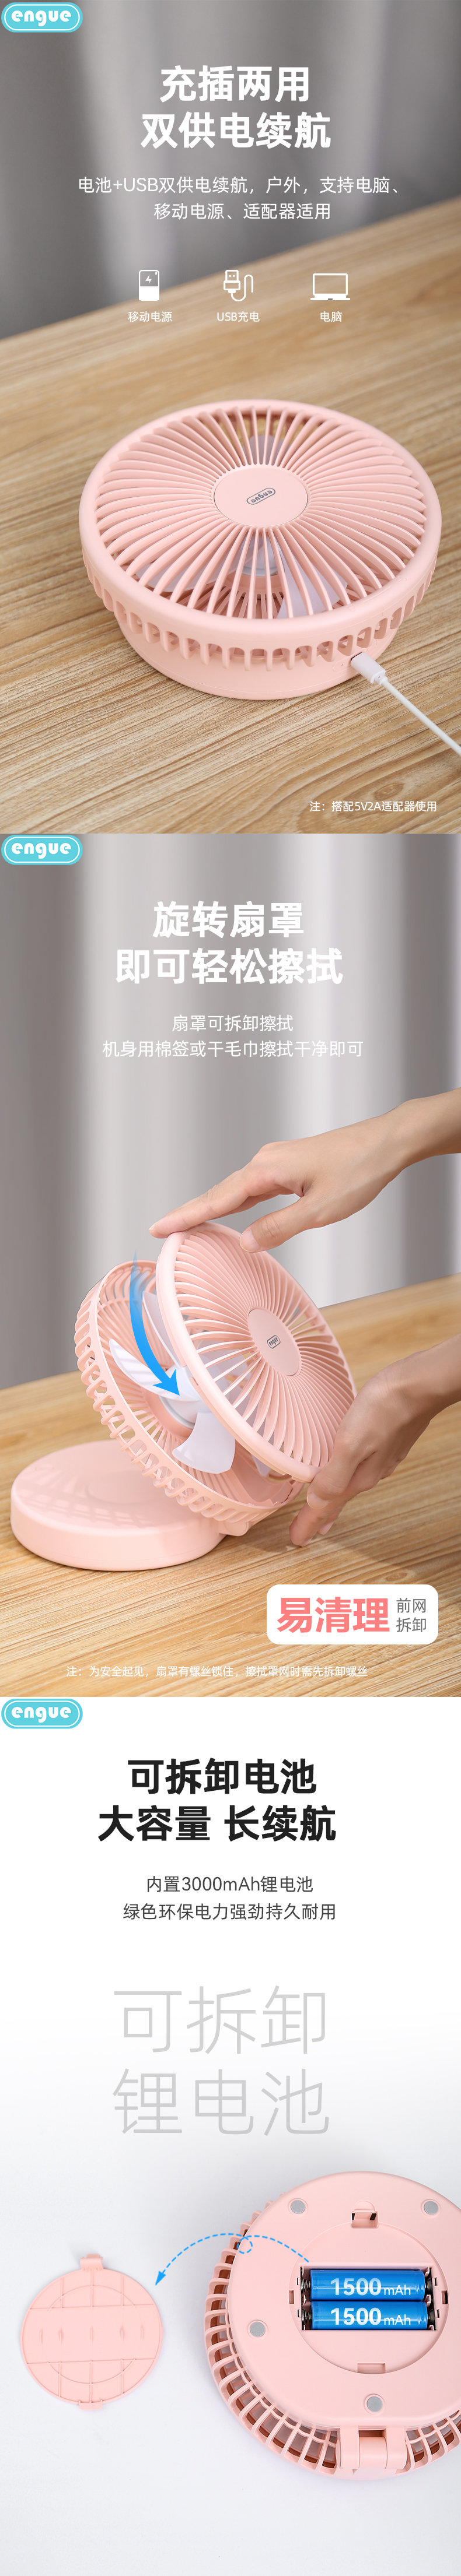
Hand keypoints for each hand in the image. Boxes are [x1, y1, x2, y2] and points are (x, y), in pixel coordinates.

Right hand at [150, 1095, 460, 1253]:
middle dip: (190, 1212)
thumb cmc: (359, 1170)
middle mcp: (266, 1161)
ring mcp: (277, 1162)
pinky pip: (254, 1188)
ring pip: (236, 1190)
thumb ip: (279, 1227)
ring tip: (187, 1225)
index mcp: (267, 1169)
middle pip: (219, 1192)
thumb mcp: (320, 1210)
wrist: (387, 1142)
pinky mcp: (289, 1166)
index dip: (187, 1215)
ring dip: (212, 1208)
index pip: (217, 1198)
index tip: (159, 1227)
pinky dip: (237, 1202)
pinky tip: (232, 1213)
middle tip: (161, 1230)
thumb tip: (245, 1242)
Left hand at [289, 1339, 460, 1542]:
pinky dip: (347, 1476)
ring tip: (325, 1508)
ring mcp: (381, 1457)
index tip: (296, 1540)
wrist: (420, 1385)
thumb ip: (334, 1476)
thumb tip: (315, 1503)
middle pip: (339, 1499)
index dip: (309, 1523)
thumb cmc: (385, 1408)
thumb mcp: (352, 1443)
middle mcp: (371, 1472)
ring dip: (334, 1497)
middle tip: (309, 1530)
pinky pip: (360, 1468)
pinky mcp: (386, 1441)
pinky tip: (346, 1469)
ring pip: (350, 1484)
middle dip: (322, 1516)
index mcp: (359, 1476)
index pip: (328, 1507)